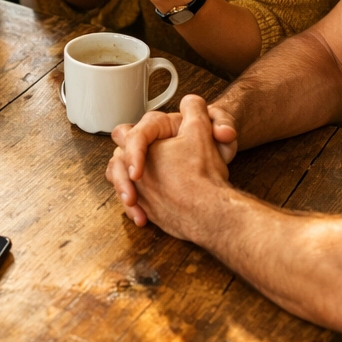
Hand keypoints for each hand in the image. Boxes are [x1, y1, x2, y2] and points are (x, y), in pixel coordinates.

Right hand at [105, 95, 231, 235]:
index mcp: (160, 125)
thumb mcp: (222, 133)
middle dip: (121, 172)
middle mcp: (146, 141)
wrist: (214, 167)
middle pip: (120, 150)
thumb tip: (225, 132)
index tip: (137, 173)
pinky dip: (131, 206)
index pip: (138, 133)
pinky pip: (125, 190)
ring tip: (135, 207)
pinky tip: (142, 217)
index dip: (134, 151)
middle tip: (131, 192)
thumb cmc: (215, 146)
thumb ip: (224, 123)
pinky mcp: (141, 180)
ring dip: (122, 190)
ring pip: (117, 171)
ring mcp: (141, 161)